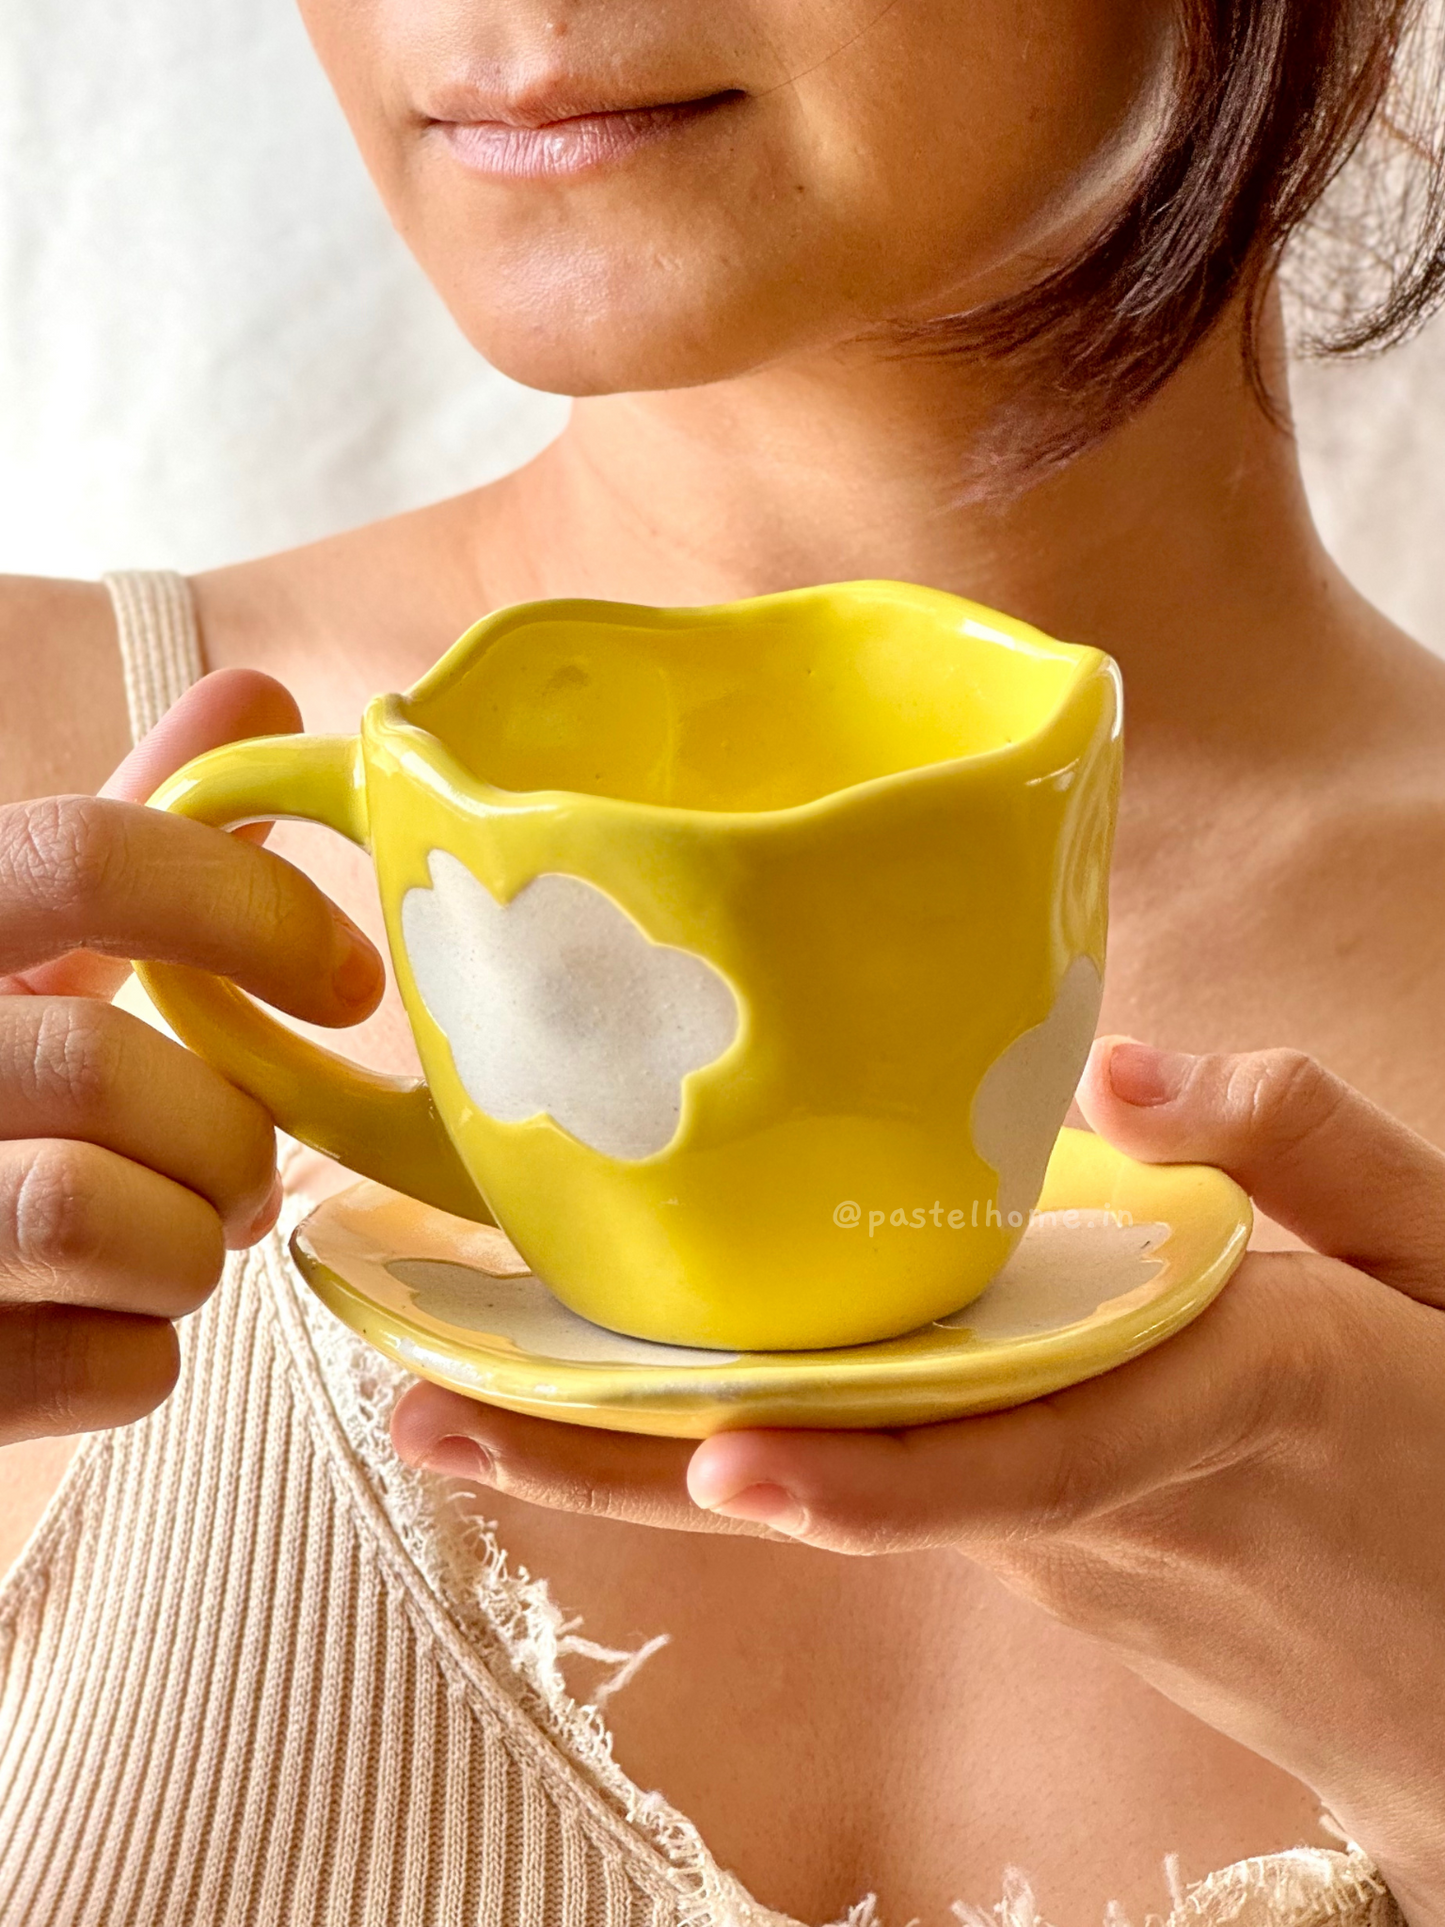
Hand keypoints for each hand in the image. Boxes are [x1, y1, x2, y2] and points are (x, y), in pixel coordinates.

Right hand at [0, 670, 383, 1444]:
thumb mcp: (21, 963)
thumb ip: (129, 848)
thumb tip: (258, 693)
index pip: (74, 858)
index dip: (243, 906)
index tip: (353, 976)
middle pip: (105, 1064)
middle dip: (222, 1132)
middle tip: (238, 1168)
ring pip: (100, 1219)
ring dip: (190, 1243)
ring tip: (174, 1243)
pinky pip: (108, 1369)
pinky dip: (149, 1356)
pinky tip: (106, 1330)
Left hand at [393, 1042, 1444, 1919]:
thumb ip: (1313, 1152)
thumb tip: (1133, 1066)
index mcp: (1204, 1404)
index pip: (1027, 1459)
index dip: (878, 1481)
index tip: (727, 1465)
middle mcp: (1079, 1493)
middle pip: (836, 1488)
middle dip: (624, 1467)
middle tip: (421, 1410)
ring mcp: (1030, 1533)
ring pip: (812, 1489)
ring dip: (623, 1452)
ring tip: (438, 1391)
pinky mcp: (1020, 1533)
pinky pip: (852, 1481)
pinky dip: (713, 1438)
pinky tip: (593, 1387)